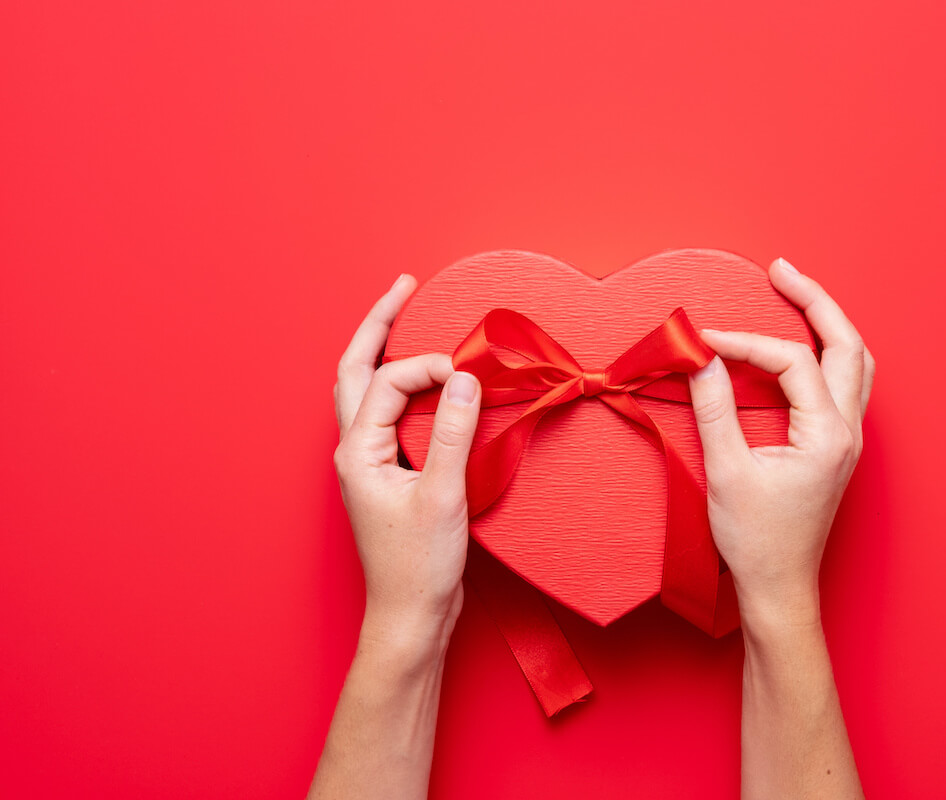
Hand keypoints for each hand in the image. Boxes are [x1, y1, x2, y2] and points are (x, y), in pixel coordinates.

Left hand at [332, 274, 481, 651]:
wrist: (411, 616)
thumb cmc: (419, 566)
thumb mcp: (444, 496)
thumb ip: (455, 433)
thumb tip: (465, 378)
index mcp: (358, 451)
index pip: (392, 383)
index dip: (431, 367)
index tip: (472, 372)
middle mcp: (355, 451)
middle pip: (355, 370)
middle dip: (379, 324)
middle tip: (404, 286)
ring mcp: (369, 463)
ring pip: (365, 391)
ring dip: (384, 351)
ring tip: (404, 316)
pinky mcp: (389, 475)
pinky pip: (388, 415)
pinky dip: (404, 387)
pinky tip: (425, 382)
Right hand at [687, 257, 874, 632]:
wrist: (779, 588)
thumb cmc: (756, 541)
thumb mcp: (727, 471)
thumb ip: (714, 409)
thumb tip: (700, 360)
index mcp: (828, 434)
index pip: (791, 362)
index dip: (745, 344)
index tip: (704, 343)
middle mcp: (847, 431)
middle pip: (847, 344)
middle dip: (814, 301)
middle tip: (780, 269)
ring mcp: (847, 440)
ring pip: (856, 362)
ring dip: (828, 325)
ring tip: (796, 294)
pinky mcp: (836, 449)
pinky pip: (845, 385)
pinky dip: (825, 355)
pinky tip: (800, 348)